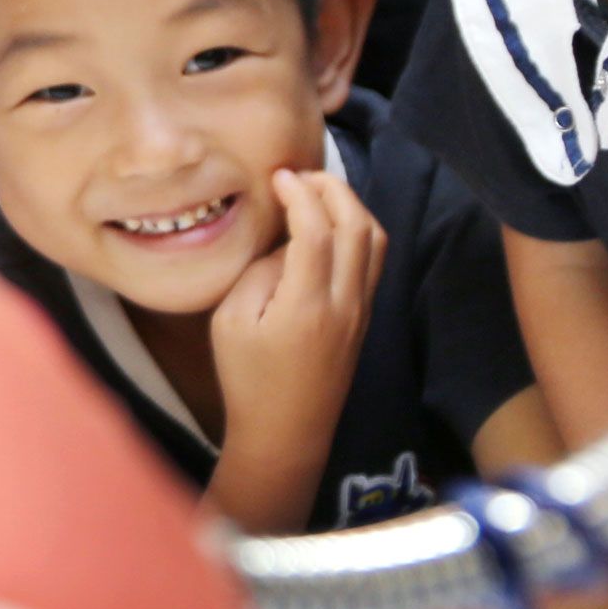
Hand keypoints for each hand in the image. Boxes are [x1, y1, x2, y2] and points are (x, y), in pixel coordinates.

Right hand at [210, 169, 381, 473]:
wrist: (287, 432)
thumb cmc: (248, 379)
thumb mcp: (232, 321)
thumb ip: (260, 273)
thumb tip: (285, 244)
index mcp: (307, 305)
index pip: (316, 230)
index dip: (299, 193)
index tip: (278, 177)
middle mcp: (345, 304)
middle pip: (357, 226)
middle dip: (332, 189)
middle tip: (300, 176)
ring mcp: (361, 311)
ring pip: (375, 241)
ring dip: (351, 206)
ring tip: (317, 192)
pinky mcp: (364, 317)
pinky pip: (373, 260)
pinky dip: (358, 229)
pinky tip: (330, 224)